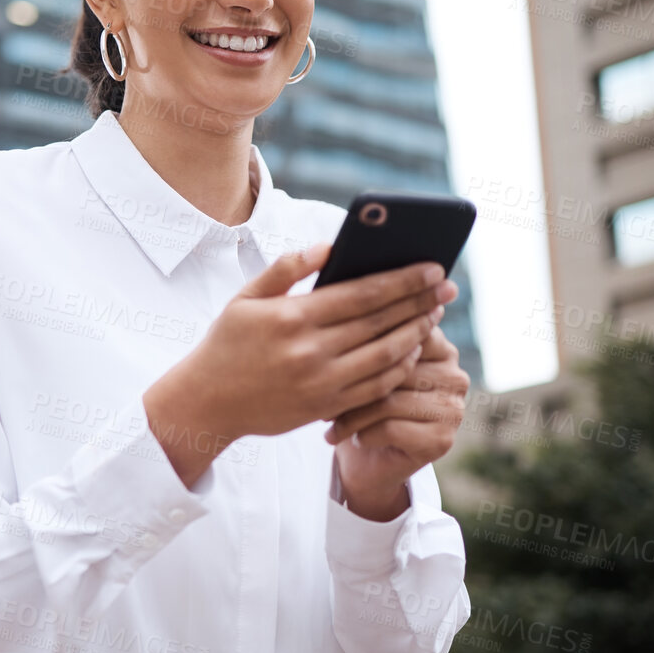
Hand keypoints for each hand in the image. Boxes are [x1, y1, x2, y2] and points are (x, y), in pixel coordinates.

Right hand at [144, 242, 453, 486]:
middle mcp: (310, 351)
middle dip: (419, 302)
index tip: (431, 267)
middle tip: (447, 288)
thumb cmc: (227, 344)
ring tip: (434, 315)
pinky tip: (411, 350)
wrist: (206, 403)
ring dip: (416, 334)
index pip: (362, 294)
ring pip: (386, 356)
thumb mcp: (245, 298)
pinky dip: (399, 368)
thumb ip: (287, 269)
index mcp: (292, 317)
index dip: (402, 280)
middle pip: (381, 322)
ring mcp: (320, 382)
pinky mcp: (325, 407)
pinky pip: (375, 387)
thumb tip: (328, 245)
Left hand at [331, 323, 469, 520]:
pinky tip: (352, 439)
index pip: (404, 329)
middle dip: (353, 380)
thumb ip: (365, 333)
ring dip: (352, 413)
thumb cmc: (358, 402)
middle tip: (320, 393)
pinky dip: (363, 433)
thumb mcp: (359, 363)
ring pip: (389, 398)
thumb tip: (338, 295)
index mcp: (439, 346)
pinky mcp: (442, 439)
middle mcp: (454, 374)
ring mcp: (453, 408)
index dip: (363, 341)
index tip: (330, 353)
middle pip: (395, 365)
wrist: (366, 463)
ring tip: (330, 422)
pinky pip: (391, 427)